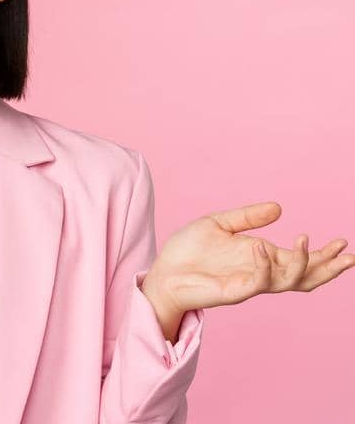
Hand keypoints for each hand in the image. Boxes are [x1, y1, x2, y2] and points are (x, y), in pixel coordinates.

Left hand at [144, 201, 354, 313]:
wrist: (162, 272)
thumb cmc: (188, 252)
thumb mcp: (219, 225)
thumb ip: (248, 217)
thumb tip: (279, 207)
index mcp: (263, 258)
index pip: (302, 259)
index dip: (324, 254)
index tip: (344, 243)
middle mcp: (262, 273)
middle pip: (307, 276)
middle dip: (330, 267)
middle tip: (349, 255)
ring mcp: (250, 283)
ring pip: (290, 281)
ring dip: (302, 263)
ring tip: (304, 240)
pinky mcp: (235, 292)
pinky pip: (259, 281)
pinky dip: (264, 265)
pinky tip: (260, 247)